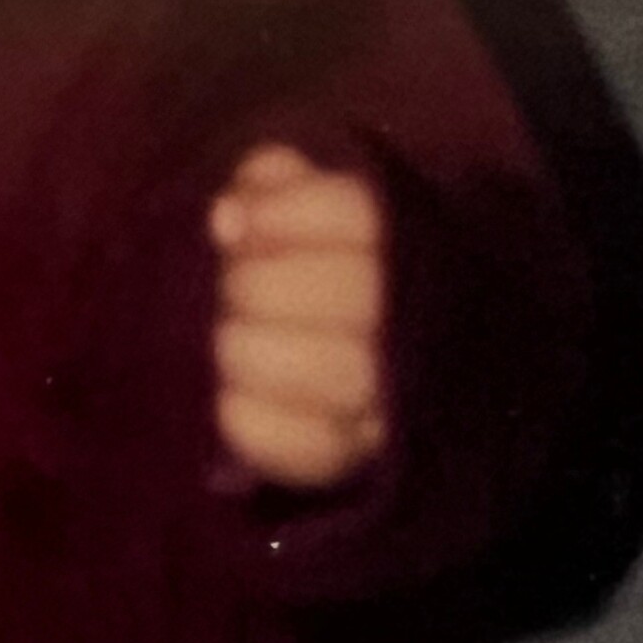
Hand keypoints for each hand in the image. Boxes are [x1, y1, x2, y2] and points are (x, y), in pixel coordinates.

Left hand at [209, 144, 389, 491]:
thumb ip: (268, 185)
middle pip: (350, 292)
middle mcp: (415, 318)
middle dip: (260, 285)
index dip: (285, 214)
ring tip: (229, 336)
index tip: (232, 225)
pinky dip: (252, 422)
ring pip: (335, 372)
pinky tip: (227, 396)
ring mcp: (394, 397)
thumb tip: (229, 215)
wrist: (338, 344)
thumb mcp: (295, 200)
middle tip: (229, 287)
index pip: (359, 213)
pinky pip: (311, 449)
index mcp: (407, 237)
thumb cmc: (306, 258)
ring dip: (252, 349)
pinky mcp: (357, 457)